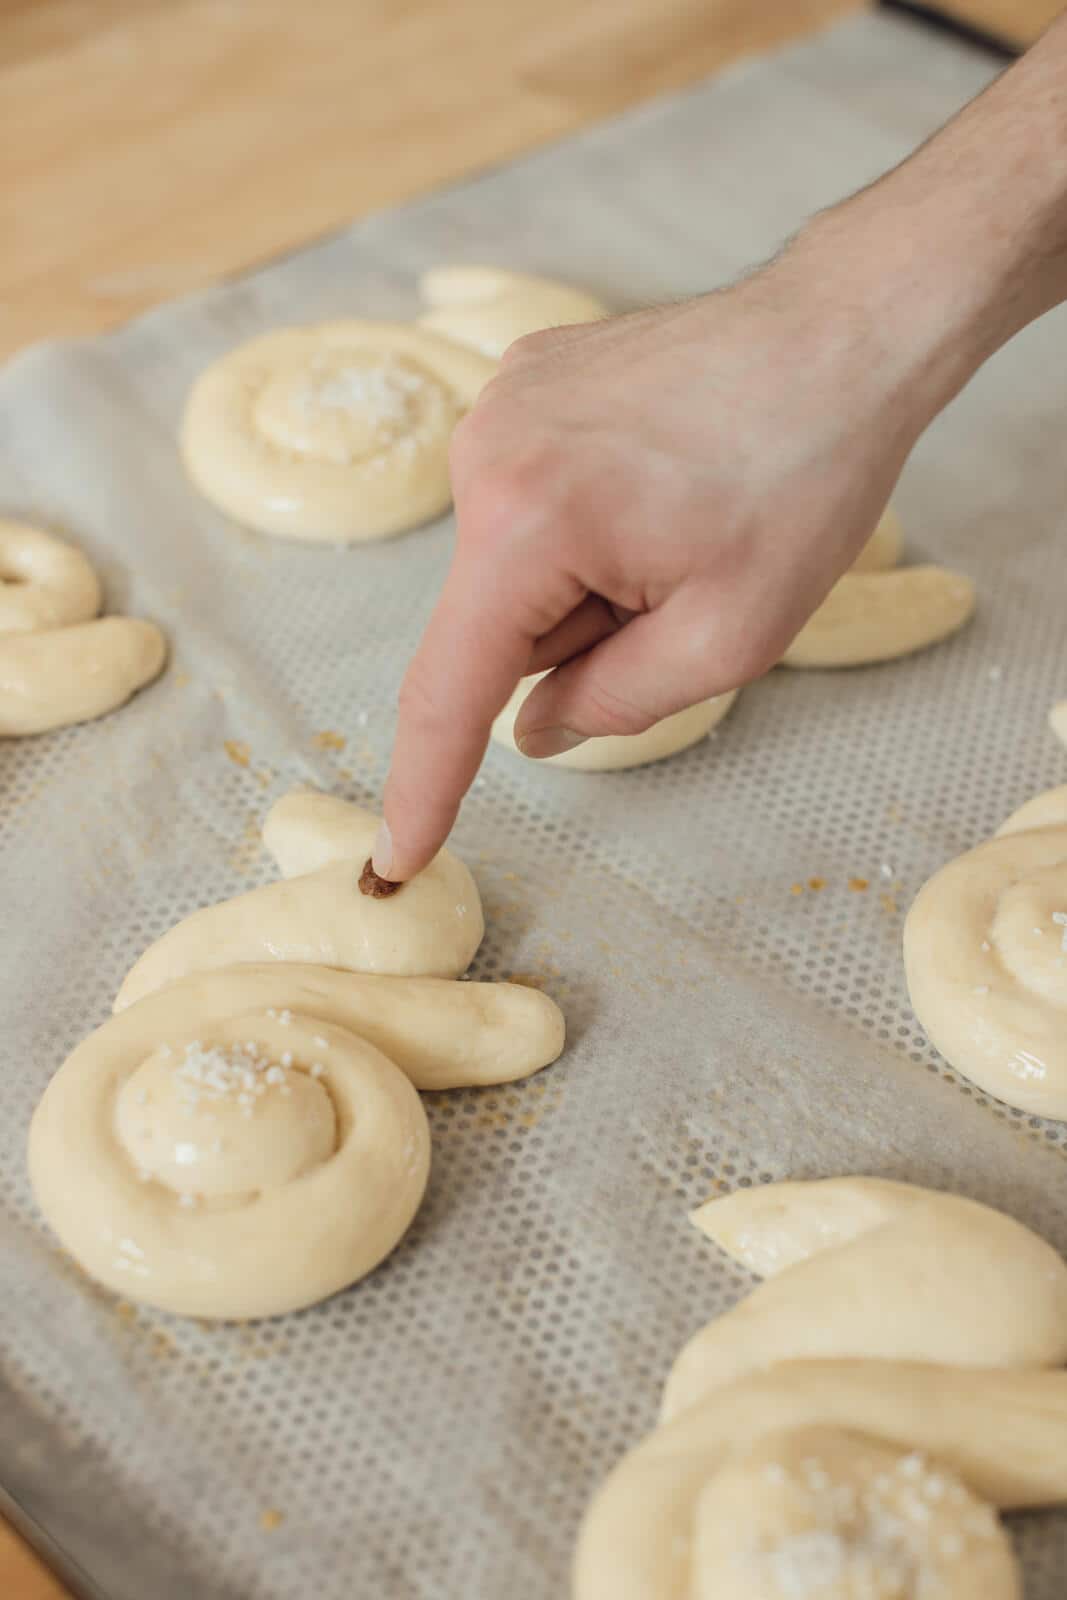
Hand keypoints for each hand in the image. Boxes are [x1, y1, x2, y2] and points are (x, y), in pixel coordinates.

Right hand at [373, 235, 940, 879]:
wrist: (844, 330)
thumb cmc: (806, 474)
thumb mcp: (730, 636)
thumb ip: (616, 704)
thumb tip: (532, 729)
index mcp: (528, 522)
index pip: (450, 689)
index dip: (425, 785)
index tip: (398, 858)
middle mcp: (486, 452)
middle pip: (498, 620)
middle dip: (580, 633)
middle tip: (683, 579)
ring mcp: (498, 404)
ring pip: (516, 562)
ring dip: (587, 576)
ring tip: (679, 517)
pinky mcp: (522, 381)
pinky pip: (530, 500)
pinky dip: (583, 522)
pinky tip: (657, 477)